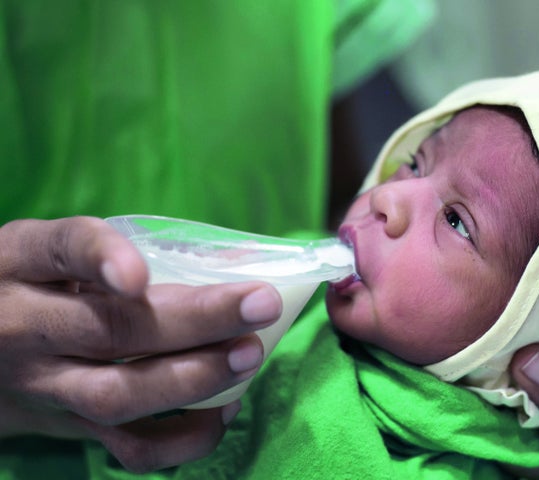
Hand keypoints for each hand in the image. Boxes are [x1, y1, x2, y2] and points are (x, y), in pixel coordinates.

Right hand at [0, 217, 282, 472]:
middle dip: (195, 320)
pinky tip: (226, 408)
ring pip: (117, 394)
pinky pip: (127, 448)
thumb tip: (235, 262)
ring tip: (250, 355)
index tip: (139, 274)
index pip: (59, 250)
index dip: (99, 258)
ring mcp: (44, 387)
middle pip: (110, 331)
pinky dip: (185, 438)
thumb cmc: (38, 284)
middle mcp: (25, 328)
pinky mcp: (69, 428)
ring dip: (195, 378)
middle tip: (261, 304)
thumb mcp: (55, 252)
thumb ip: (113, 252)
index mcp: (22, 263)